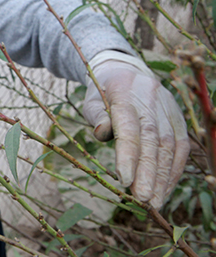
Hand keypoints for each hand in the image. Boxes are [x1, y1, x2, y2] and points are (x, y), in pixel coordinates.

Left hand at [83, 50, 189, 208]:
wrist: (127, 72)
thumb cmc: (104, 93)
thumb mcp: (92, 100)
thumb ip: (96, 116)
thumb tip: (101, 133)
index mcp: (125, 92)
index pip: (129, 126)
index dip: (128, 154)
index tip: (125, 180)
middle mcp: (151, 99)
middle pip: (154, 140)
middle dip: (149, 173)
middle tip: (143, 200)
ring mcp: (169, 108)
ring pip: (170, 145)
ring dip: (163, 177)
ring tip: (154, 201)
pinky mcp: (179, 118)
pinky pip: (181, 147)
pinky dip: (173, 171)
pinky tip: (164, 190)